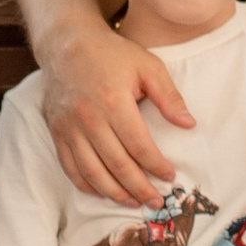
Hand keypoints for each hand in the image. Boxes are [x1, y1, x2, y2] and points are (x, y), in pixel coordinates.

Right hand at [39, 28, 190, 207]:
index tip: (170, 176)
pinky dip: (86, 184)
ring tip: (133, 202)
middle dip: (140, 188)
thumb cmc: (111, 53)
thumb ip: (169, 97)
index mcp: (113, 102)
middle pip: (117, 165)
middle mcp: (88, 118)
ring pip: (92, 172)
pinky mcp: (56, 132)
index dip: (156, 165)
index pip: (139, 146)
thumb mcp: (147, 66)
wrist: (67, 43)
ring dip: (114, 193)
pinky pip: (70, 167)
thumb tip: (189, 125)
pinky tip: (103, 192)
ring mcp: (69, 127)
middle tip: (156, 201)